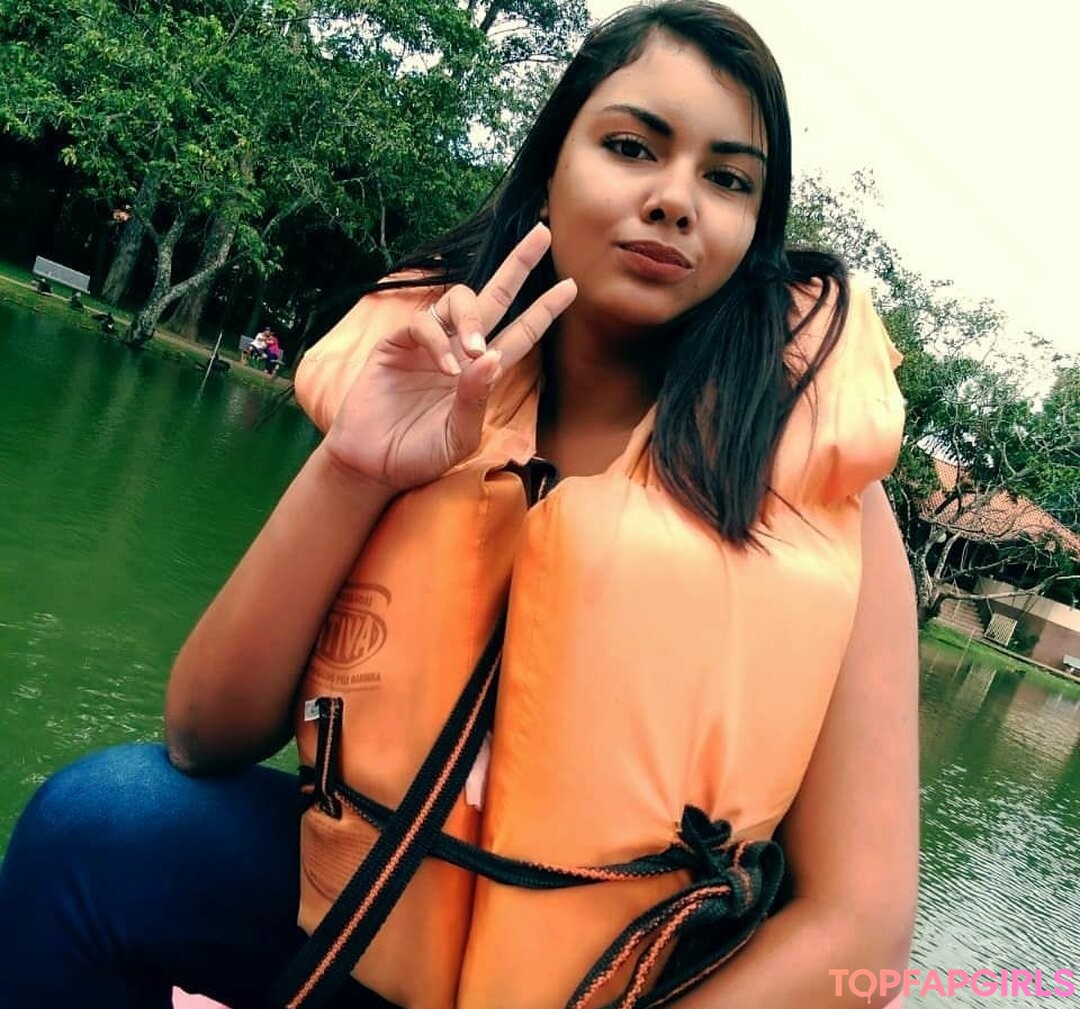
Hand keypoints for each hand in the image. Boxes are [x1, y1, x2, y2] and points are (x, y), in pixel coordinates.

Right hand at [323, 224, 575, 491]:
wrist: (373, 466)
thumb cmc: (419, 456)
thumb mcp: (458, 438)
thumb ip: (476, 401)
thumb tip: (494, 356)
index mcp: (482, 373)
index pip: (519, 334)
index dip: (543, 310)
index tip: (570, 286)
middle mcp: (459, 350)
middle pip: (494, 298)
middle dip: (518, 265)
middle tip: (543, 235)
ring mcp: (428, 344)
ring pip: (459, 301)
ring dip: (473, 318)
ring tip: (475, 349)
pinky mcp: (396, 344)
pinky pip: (423, 325)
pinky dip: (438, 341)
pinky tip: (445, 368)